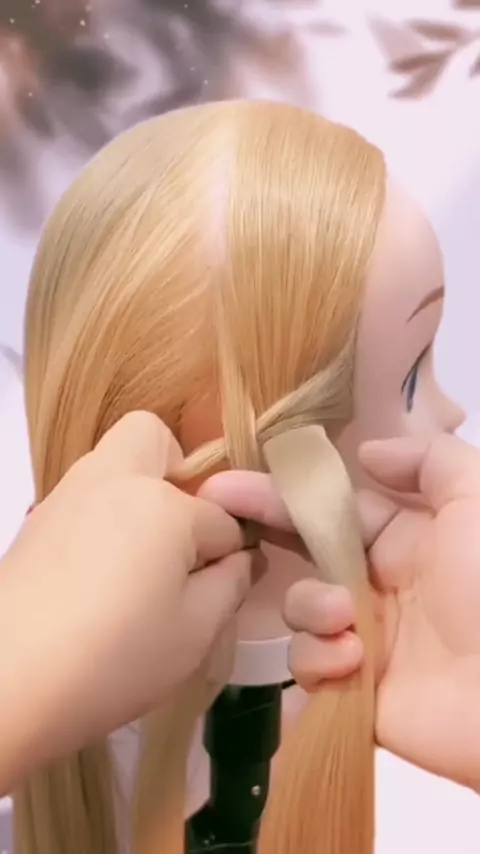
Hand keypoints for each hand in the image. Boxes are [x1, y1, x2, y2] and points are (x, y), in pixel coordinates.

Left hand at [0, 412, 250, 786]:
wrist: (5, 686)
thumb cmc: (115, 659)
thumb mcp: (195, 632)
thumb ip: (231, 584)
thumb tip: (241, 558)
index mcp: (161, 503)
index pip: (221, 518)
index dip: (233, 552)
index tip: (229, 584)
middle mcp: (111, 482)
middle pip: (151, 436)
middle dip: (176, 471)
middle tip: (181, 533)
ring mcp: (66, 497)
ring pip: (112, 465)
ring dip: (137, 494)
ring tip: (141, 563)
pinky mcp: (35, 523)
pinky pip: (83, 498)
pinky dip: (102, 518)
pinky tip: (100, 577)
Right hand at [204, 434, 479, 789]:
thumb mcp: (478, 500)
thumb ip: (430, 460)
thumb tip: (365, 455)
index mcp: (404, 540)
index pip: (331, 510)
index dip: (284, 493)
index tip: (228, 483)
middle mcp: (377, 585)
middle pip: (304, 553)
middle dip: (264, 530)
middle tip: (223, 517)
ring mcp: (364, 640)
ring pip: (301, 609)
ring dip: (311, 605)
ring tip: (346, 616)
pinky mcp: (355, 691)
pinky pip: (310, 667)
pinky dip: (321, 659)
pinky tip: (354, 660)